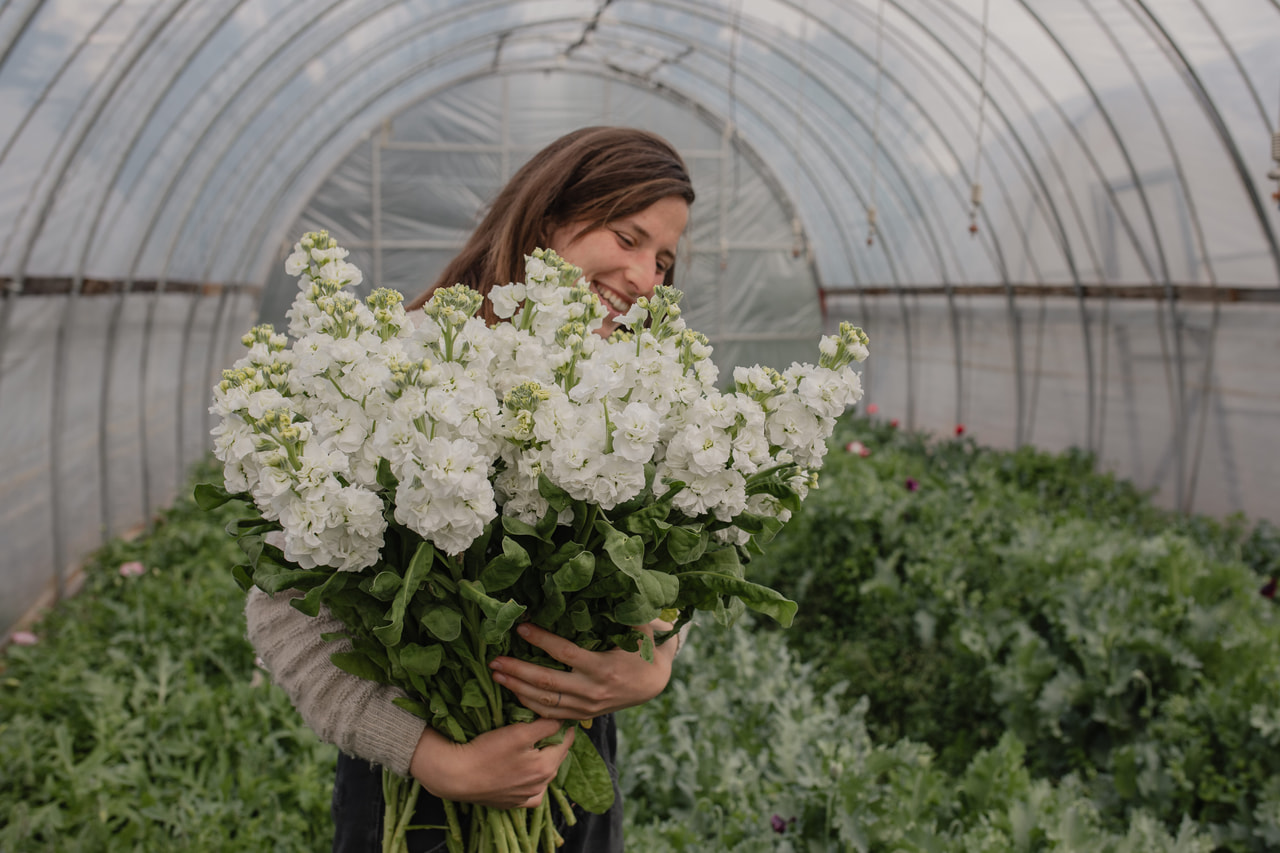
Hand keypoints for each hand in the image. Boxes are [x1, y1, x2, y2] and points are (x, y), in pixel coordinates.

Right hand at [408, 718, 573, 808]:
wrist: (457, 776)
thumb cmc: (487, 751)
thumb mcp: (519, 732)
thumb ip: (546, 726)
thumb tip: (563, 720)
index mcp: (546, 767)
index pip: (566, 741)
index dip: (565, 726)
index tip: (560, 715)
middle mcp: (541, 786)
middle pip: (556, 757)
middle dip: (554, 742)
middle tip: (547, 726)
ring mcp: (526, 797)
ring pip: (545, 774)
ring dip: (544, 760)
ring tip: (534, 746)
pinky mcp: (512, 803)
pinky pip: (531, 792)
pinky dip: (533, 781)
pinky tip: (526, 773)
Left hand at [487, 619, 676, 720]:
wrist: (655, 684)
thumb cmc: (644, 649)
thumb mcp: (639, 628)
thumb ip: (622, 609)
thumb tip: (610, 580)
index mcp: (603, 666)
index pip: (565, 653)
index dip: (541, 640)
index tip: (521, 628)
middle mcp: (592, 690)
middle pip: (547, 682)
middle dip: (517, 671)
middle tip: (494, 660)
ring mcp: (586, 706)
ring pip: (545, 701)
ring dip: (517, 689)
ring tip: (495, 676)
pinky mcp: (583, 715)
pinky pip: (552, 714)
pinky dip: (529, 705)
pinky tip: (513, 694)